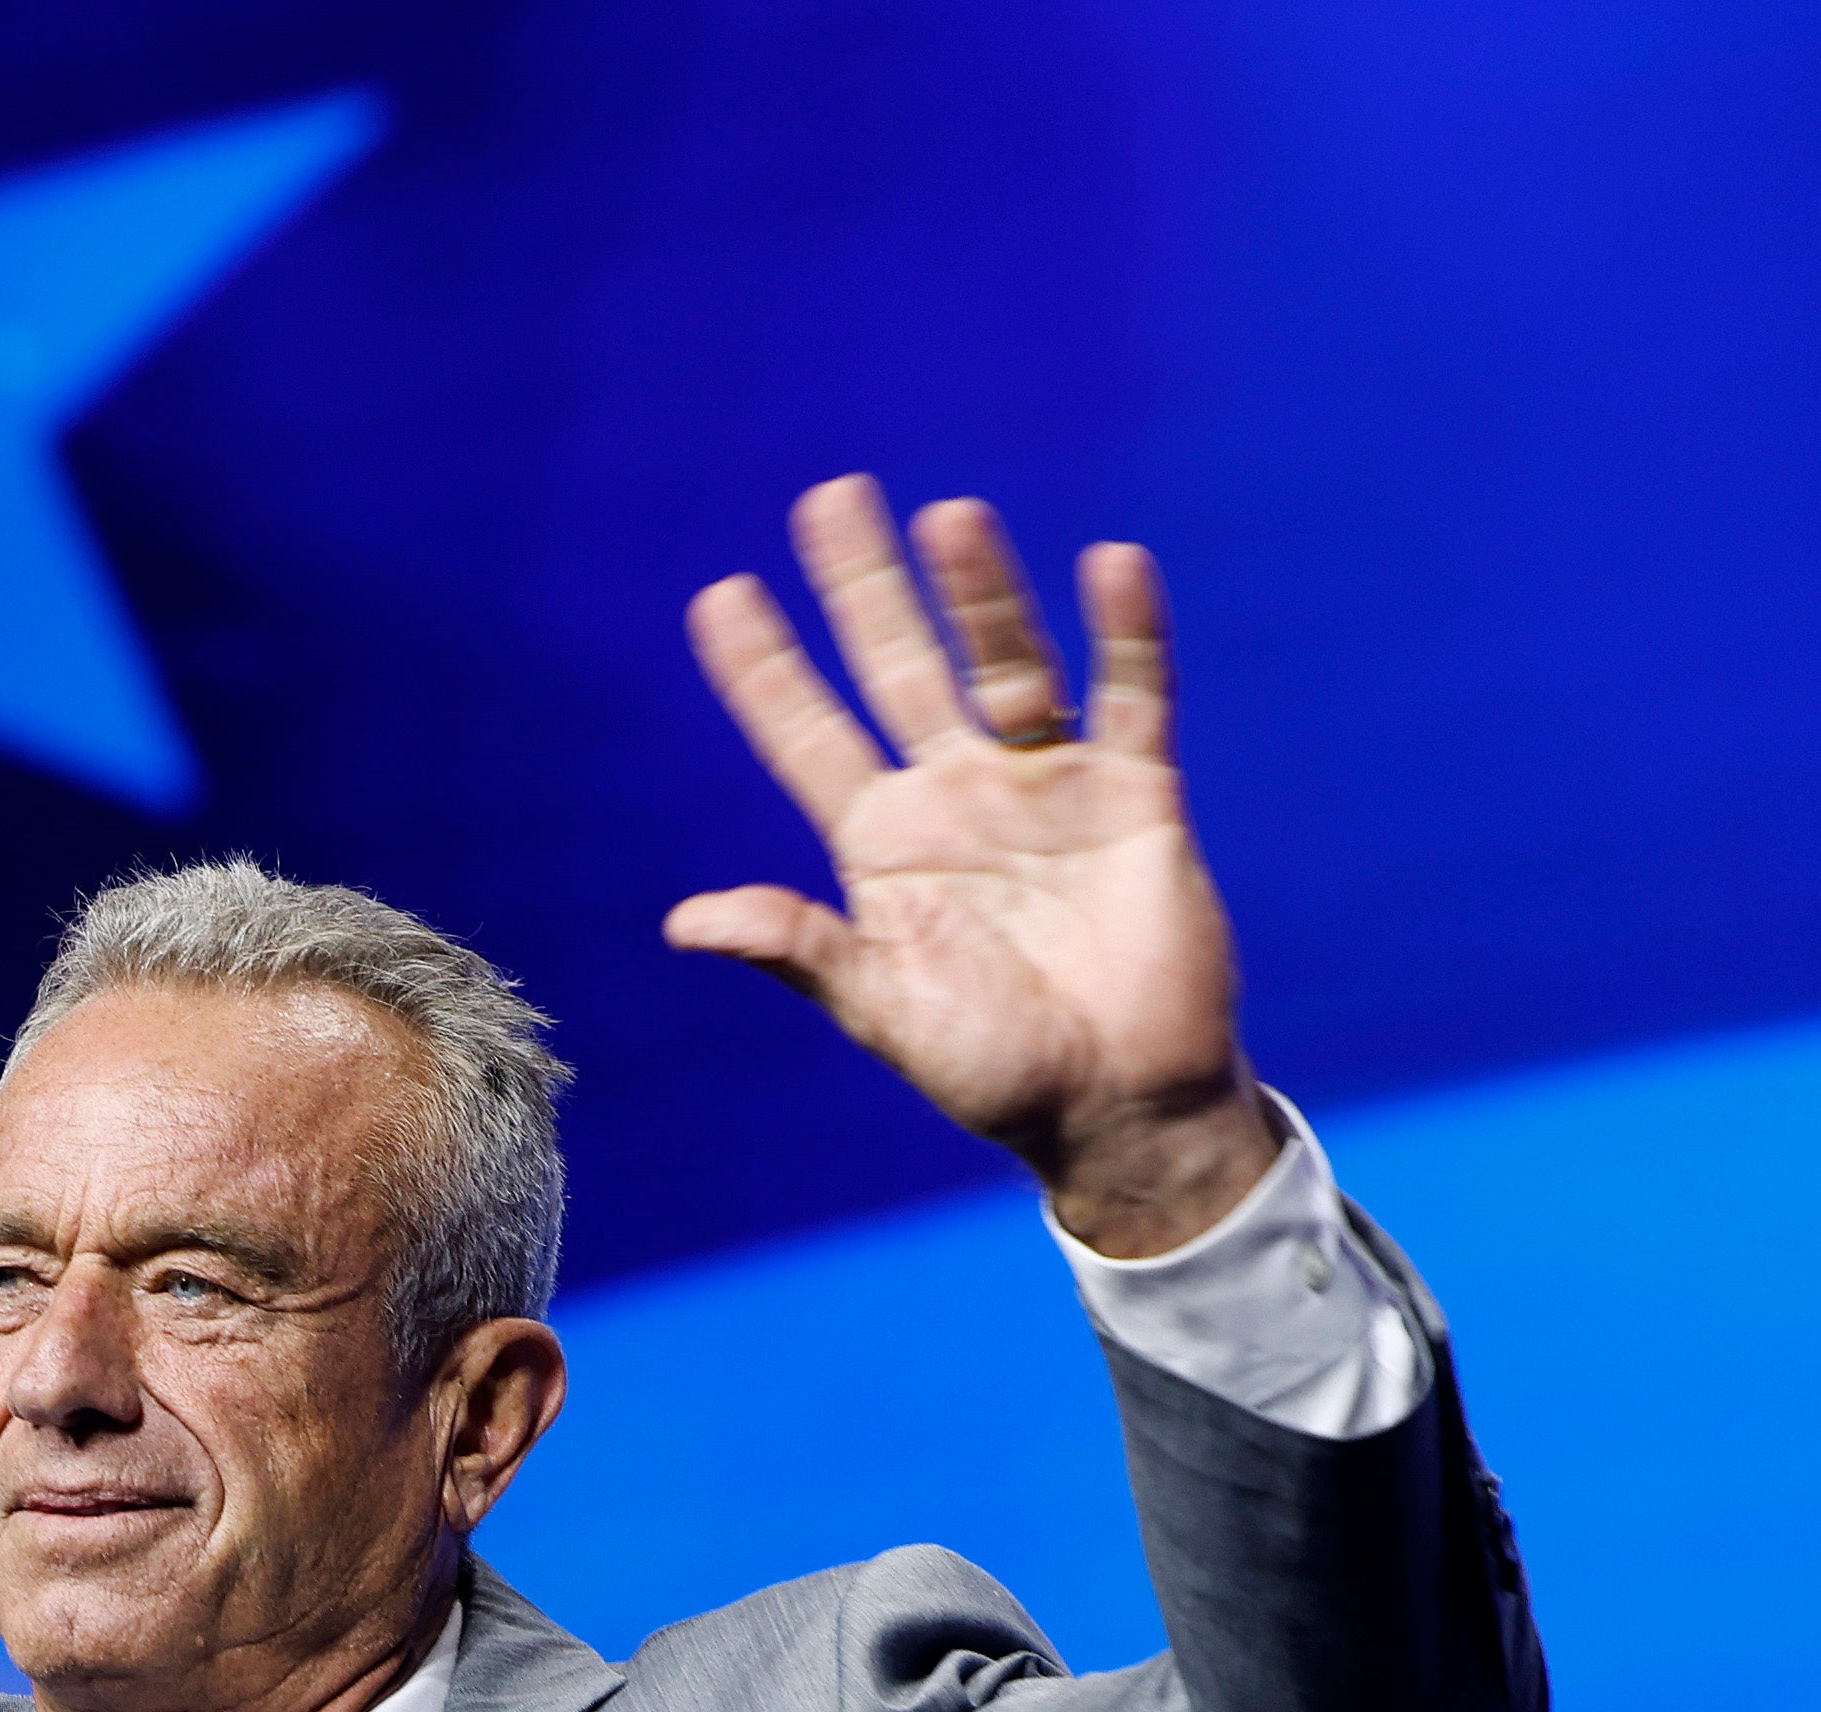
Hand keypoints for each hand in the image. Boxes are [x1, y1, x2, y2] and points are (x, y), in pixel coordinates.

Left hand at [669, 479, 1276, 1257]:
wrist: (1116, 1106)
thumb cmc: (994, 1070)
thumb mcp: (881, 1008)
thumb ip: (798, 950)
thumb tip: (684, 921)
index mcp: (882, 847)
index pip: (808, 737)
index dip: (766, 672)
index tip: (720, 597)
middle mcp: (956, 799)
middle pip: (899, 671)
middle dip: (864, 590)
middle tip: (829, 496)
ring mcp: (1046, 788)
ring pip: (1007, 666)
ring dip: (980, 595)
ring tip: (949, 515)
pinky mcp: (1136, 795)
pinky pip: (1132, 697)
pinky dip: (1127, 634)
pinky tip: (1111, 566)